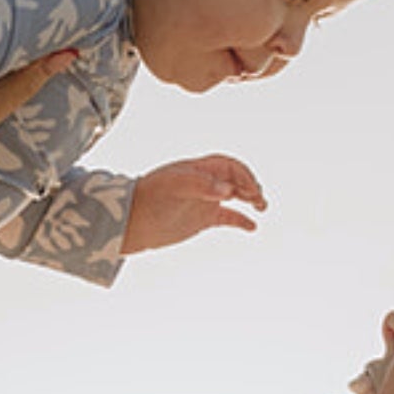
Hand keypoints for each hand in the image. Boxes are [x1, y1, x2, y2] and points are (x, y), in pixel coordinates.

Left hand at [121, 155, 267, 255]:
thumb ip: (201, 185)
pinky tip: (252, 227)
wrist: (132, 222)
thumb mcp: (173, 187)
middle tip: (259, 200)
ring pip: (235, 196)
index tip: (250, 189)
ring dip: (250, 200)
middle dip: (250, 186)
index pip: (228, 166)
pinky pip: (227, 217)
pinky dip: (241, 220)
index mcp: (197, 169)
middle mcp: (203, 183)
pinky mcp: (202, 219)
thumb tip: (227, 191)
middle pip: (235, 179)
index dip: (243, 175)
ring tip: (261, 207)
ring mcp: (204, 201)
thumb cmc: (149, 199)